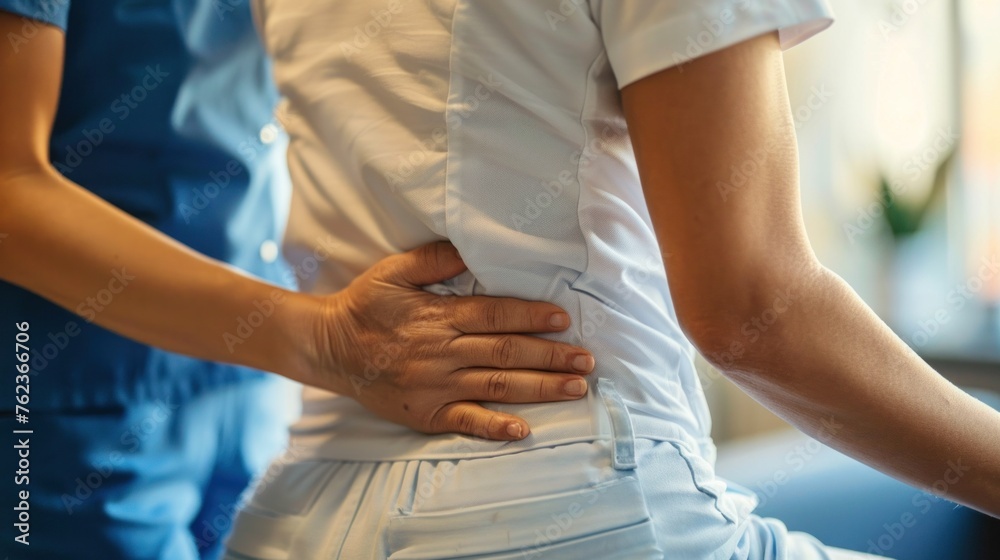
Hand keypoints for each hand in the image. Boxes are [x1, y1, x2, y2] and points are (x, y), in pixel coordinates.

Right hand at [307, 242, 593, 440]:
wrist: (328, 348)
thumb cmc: (365, 306)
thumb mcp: (393, 271)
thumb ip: (434, 259)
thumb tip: (473, 248)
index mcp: (438, 316)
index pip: (494, 315)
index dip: (531, 316)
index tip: (563, 319)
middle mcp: (442, 352)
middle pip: (506, 352)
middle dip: (551, 356)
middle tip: (586, 360)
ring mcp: (436, 386)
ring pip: (496, 385)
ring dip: (539, 387)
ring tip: (574, 388)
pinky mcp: (426, 413)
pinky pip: (465, 421)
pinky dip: (494, 426)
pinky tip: (523, 429)